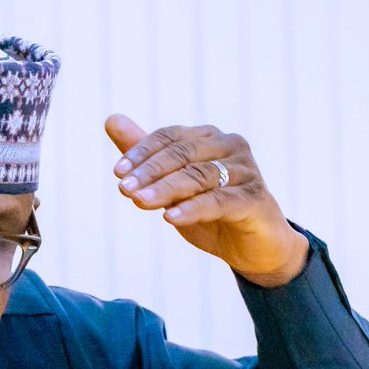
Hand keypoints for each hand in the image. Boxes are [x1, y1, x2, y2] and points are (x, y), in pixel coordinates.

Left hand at [106, 115, 309, 286]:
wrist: (255, 248)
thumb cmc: (213, 213)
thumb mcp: (174, 186)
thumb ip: (146, 156)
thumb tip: (112, 120)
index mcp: (210, 138)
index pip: (171, 137)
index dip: (142, 152)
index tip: (118, 173)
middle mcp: (231, 146)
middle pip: (184, 153)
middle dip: (150, 171)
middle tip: (123, 189)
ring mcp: (247, 171)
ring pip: (200, 176)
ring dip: (166, 189)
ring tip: (140, 201)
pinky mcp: (256, 199)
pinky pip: (220, 201)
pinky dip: (193, 208)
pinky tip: (170, 217)